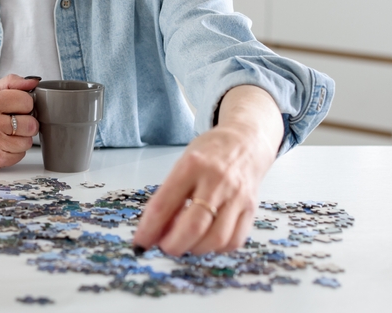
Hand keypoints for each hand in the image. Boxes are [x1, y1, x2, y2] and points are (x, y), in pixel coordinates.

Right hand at [0, 74, 39, 169]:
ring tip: (8, 134)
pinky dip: (15, 151)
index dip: (25, 105)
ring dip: (22, 138)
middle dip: (27, 123)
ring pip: (27, 142)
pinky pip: (20, 155)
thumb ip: (12, 82)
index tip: (17, 107)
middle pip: (31, 124)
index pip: (27, 102)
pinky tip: (4, 144)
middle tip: (15, 122)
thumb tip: (33, 82)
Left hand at [132, 86, 281, 255]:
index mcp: (191, 166)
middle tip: (165, 246)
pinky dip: (216, 248)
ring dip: (195, 248)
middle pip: (193, 226)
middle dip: (174, 245)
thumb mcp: (182, 165)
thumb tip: (156, 232)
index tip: (140, 243)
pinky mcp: (251, 209)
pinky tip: (207, 240)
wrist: (245, 142)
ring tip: (186, 242)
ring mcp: (236, 196)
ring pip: (216, 238)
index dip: (149, 229)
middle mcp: (216, 181)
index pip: (164, 205)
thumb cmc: (208, 154)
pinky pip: (234, 241)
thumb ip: (169, 196)